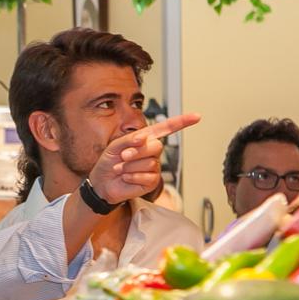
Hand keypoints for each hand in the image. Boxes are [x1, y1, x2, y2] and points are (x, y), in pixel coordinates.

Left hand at [87, 113, 201, 204]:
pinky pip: (147, 177)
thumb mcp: (115, 145)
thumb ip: (129, 139)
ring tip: (122, 168)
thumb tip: (143, 138)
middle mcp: (152, 152)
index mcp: (146, 139)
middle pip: (156, 146)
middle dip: (137, 151)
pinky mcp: (152, 182)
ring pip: (149, 163)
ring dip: (130, 166)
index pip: (167, 128)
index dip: (182, 122)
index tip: (196, 116)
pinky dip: (132, 177)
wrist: (102, 183)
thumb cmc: (109, 162)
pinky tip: (126, 177)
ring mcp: (154, 167)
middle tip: (124, 156)